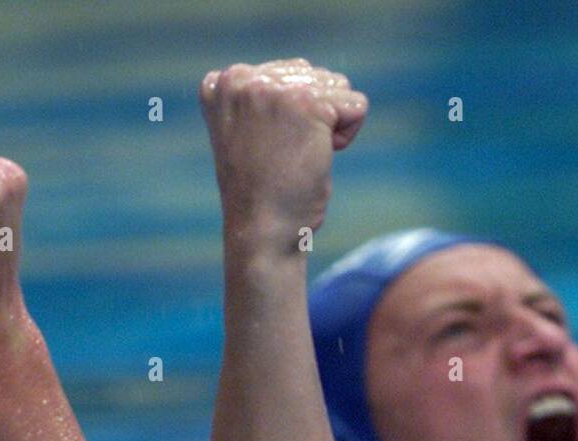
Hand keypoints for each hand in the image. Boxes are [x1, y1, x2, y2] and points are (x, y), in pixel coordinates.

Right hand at [200, 59, 366, 253]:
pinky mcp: (306, 104)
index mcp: (222, 83)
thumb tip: (305, 71)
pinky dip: (347, 135)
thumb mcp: (247, 133)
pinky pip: (355, 105)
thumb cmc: (259, 194)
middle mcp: (242, 78)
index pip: (288, 74)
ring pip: (337, 87)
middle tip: (284, 157)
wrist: (261, 232)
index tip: (267, 149)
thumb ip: (263, 99)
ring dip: (330, 126)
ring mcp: (273, 89)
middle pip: (314, 76)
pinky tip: (318, 158)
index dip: (292, 116)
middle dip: (314, 118)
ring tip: (298, 157)